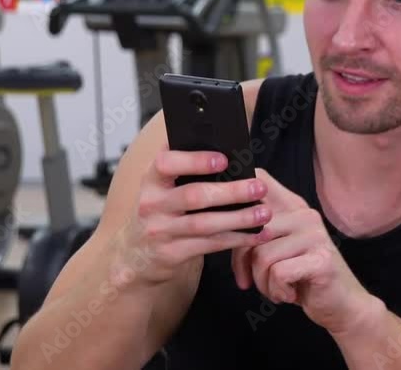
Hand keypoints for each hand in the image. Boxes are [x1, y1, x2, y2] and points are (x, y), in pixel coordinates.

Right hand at [112, 147, 271, 288]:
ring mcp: (160, 231)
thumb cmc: (161, 210)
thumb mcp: (162, 187)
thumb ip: (184, 169)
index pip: (166, 163)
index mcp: (151, 180)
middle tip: (259, 187)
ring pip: (205, 224)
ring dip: (239, 218)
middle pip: (194, 195)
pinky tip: (256, 234)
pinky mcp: (171, 254)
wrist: (136, 254)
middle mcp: (152, 204)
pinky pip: (209, 245)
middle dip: (231, 191)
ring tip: (264, 212)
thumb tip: (226, 148)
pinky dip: (236, 239)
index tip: (223, 159)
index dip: (195, 160)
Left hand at [231, 169, 383, 334]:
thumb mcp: (275, 247)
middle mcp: (304, 214)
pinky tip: (289, 295)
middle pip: (249, 228)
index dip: (236, 187)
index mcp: (291, 206)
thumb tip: (217, 222)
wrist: (340, 304)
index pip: (260, 178)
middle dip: (242, 261)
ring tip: (276, 289)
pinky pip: (278, 273)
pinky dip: (276, 291)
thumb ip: (254, 230)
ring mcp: (314, 235)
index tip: (222, 205)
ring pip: (262, 255)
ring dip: (262, 283)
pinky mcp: (320, 259)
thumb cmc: (300, 276)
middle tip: (248, 280)